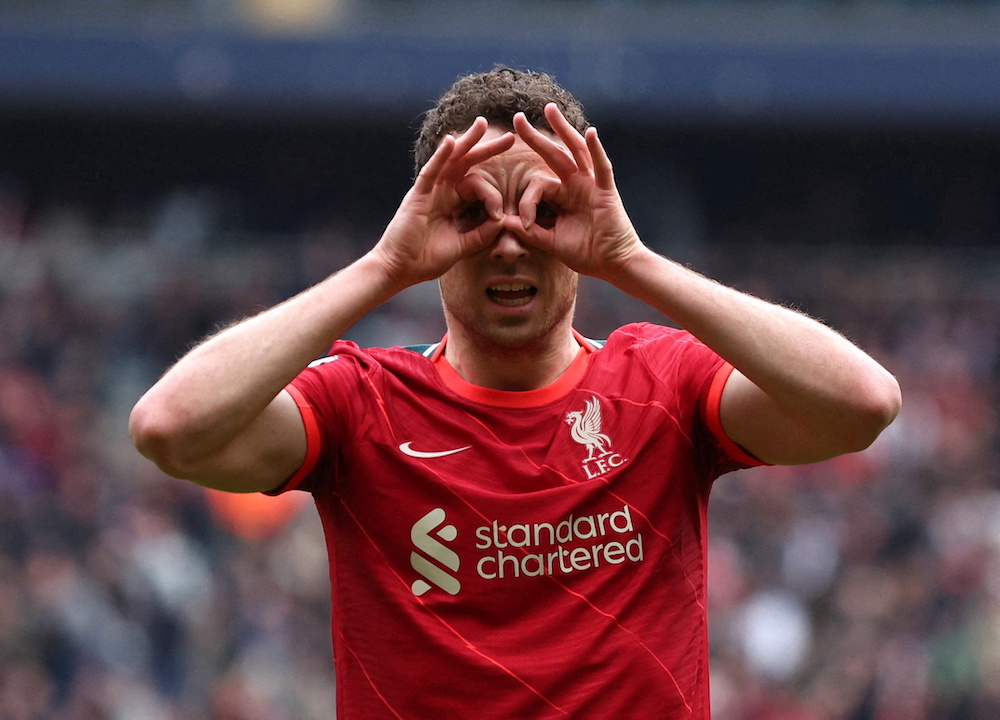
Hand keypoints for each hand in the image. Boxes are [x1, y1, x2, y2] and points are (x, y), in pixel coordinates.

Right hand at [372, 117, 514, 288]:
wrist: (400, 269)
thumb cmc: (426, 258)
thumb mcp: (463, 246)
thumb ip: (483, 233)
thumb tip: (504, 221)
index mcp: (453, 203)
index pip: (477, 185)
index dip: (494, 193)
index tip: (501, 212)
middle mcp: (442, 192)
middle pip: (467, 164)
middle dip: (487, 149)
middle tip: (510, 137)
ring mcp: (429, 191)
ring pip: (450, 160)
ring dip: (467, 142)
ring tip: (482, 124)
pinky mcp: (418, 196)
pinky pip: (431, 172)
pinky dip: (440, 156)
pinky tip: (451, 141)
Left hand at [512, 105, 643, 280]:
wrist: (612, 265)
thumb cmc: (586, 253)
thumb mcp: (551, 242)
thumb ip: (529, 231)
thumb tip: (502, 220)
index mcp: (562, 196)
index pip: (538, 185)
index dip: (527, 203)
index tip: (525, 224)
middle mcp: (576, 185)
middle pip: (554, 154)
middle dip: (535, 137)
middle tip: (517, 118)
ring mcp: (592, 185)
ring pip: (576, 151)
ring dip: (563, 129)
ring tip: (549, 110)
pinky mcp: (606, 191)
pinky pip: (602, 167)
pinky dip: (596, 150)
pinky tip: (590, 133)